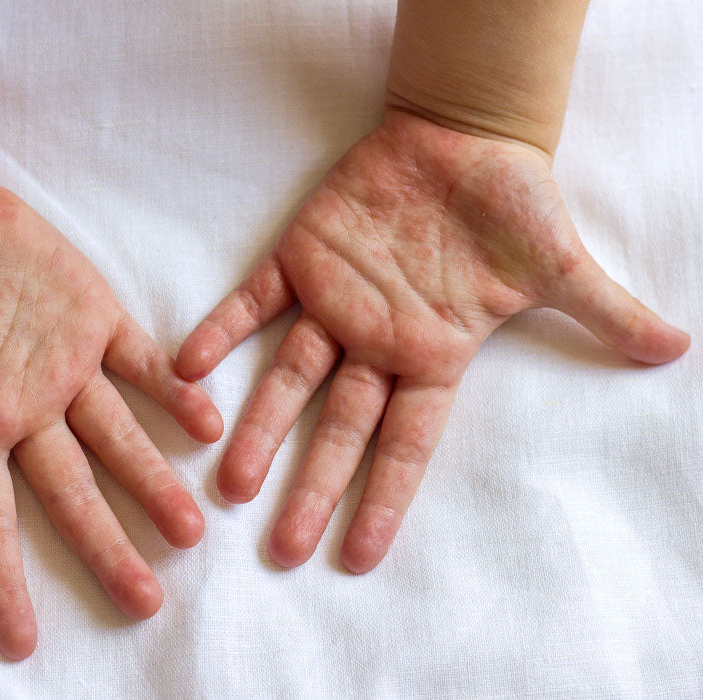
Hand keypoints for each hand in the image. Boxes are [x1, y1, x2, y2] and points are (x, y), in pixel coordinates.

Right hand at [0, 173, 222, 659]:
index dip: (2, 579)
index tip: (20, 643)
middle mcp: (26, 408)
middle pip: (72, 493)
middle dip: (107, 544)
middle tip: (148, 600)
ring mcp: (66, 366)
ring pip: (118, 437)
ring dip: (153, 478)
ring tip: (192, 530)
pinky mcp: (95, 319)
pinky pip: (142, 364)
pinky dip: (173, 393)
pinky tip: (207, 424)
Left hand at [177, 109, 688, 572]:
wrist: (463, 138)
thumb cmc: (511, 203)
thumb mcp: (558, 265)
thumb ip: (602, 311)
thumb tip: (675, 348)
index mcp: (432, 355)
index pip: (406, 443)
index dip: (383, 500)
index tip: (355, 557)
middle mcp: (375, 342)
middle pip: (339, 427)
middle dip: (311, 484)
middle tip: (278, 546)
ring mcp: (333, 304)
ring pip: (288, 376)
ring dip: (258, 423)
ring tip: (228, 481)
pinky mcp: (299, 258)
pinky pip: (254, 300)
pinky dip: (222, 327)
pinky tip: (186, 365)